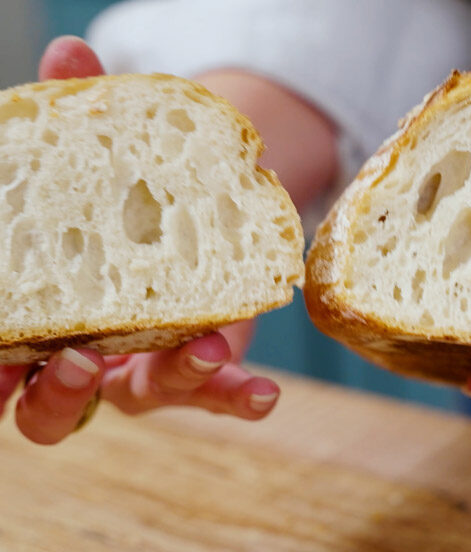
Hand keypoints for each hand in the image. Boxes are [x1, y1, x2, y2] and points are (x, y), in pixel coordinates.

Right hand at [0, 37, 279, 443]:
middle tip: (78, 364)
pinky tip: (265, 393)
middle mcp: (77, 353)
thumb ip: (78, 118)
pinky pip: (212, 395)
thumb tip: (72, 53)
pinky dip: (236, 395)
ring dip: (173, 378)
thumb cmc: (124, 192)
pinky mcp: (194, 367)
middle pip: (46, 408)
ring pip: (141, 399)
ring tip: (209, 347)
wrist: (188, 207)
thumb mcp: (102, 159)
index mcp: (35, 315)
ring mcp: (138, 369)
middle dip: (57, 395)